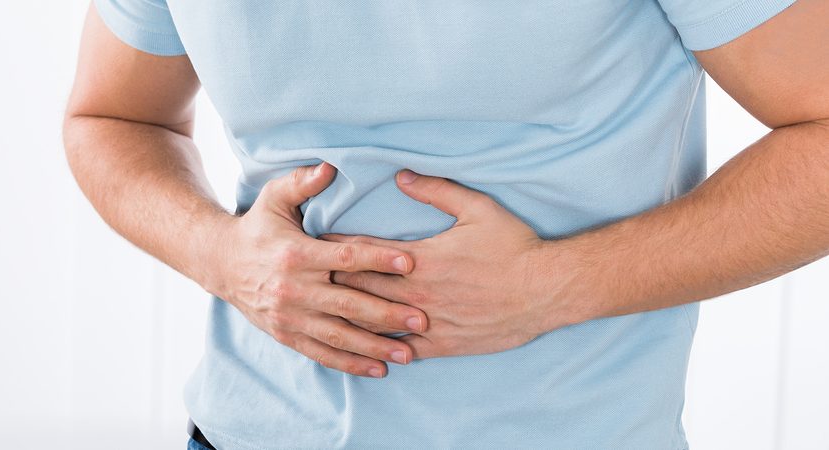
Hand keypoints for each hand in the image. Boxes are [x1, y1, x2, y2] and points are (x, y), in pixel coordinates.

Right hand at [196, 162, 428, 377]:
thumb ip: (302, 182)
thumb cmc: (258, 226)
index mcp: (296, 254)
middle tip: (422, 317)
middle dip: (387, 313)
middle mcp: (293, 289)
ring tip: (408, 353)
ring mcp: (290, 316)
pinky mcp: (286, 335)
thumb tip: (330, 166)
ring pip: (338, 335)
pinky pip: (321, 353)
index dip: (379, 259)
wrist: (221, 263)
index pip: (345, 257)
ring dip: (375, 346)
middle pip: (348, 303)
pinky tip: (378, 369)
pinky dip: (350, 363)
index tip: (410, 262)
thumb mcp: (274, 198)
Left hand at [320, 169, 578, 359]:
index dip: (334, 249)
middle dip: (330, 282)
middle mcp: (416, 292)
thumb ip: (435, 191)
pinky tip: (360, 347)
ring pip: (373, 323)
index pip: (362, 253)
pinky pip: (400, 350)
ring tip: (320, 312)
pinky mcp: (442, 344)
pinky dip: (377, 348)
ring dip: (345, 316)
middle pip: (358, 288)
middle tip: (303, 278)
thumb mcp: (477, 208)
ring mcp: (428, 321)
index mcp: (419, 258)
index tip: (310, 244)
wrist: (546, 290)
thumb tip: (400, 176)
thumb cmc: (514, 246)